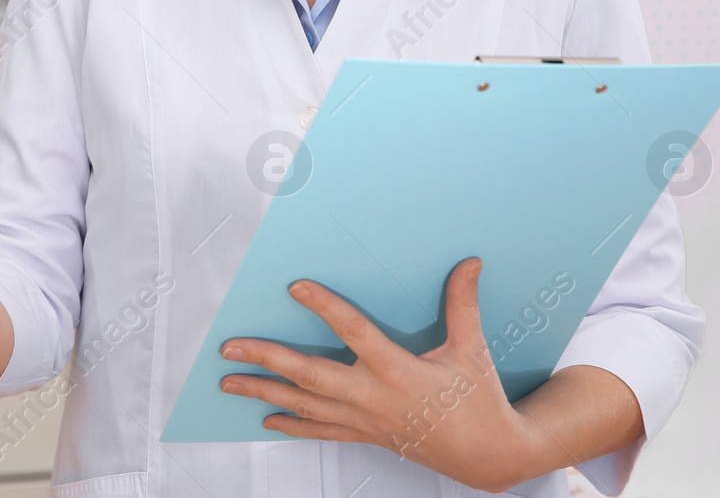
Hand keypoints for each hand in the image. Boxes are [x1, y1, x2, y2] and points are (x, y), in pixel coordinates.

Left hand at [217, 259, 545, 493]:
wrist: (490, 455)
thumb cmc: (479, 400)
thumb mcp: (472, 349)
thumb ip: (462, 304)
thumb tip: (469, 263)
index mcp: (399, 369)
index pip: (354, 331)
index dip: (325, 308)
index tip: (296, 287)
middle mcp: (374, 396)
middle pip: (311, 376)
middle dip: (267, 360)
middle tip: (230, 348)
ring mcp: (366, 420)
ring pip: (306, 406)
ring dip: (265, 392)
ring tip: (229, 381)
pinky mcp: (367, 435)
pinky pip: (322, 431)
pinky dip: (293, 425)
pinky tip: (267, 417)